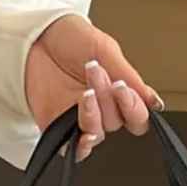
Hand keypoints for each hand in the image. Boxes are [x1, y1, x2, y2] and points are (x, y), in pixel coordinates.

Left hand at [25, 14, 163, 161]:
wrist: (31, 35)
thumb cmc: (66, 37)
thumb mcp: (105, 49)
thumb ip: (131, 78)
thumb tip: (154, 102)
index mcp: (117, 91)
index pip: (137, 116)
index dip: (135, 108)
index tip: (124, 88)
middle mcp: (101, 109)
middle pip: (118, 122)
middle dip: (109, 99)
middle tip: (96, 73)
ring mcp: (80, 120)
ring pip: (98, 134)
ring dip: (94, 114)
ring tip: (85, 91)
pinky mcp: (58, 130)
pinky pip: (74, 151)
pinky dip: (81, 144)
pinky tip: (82, 132)